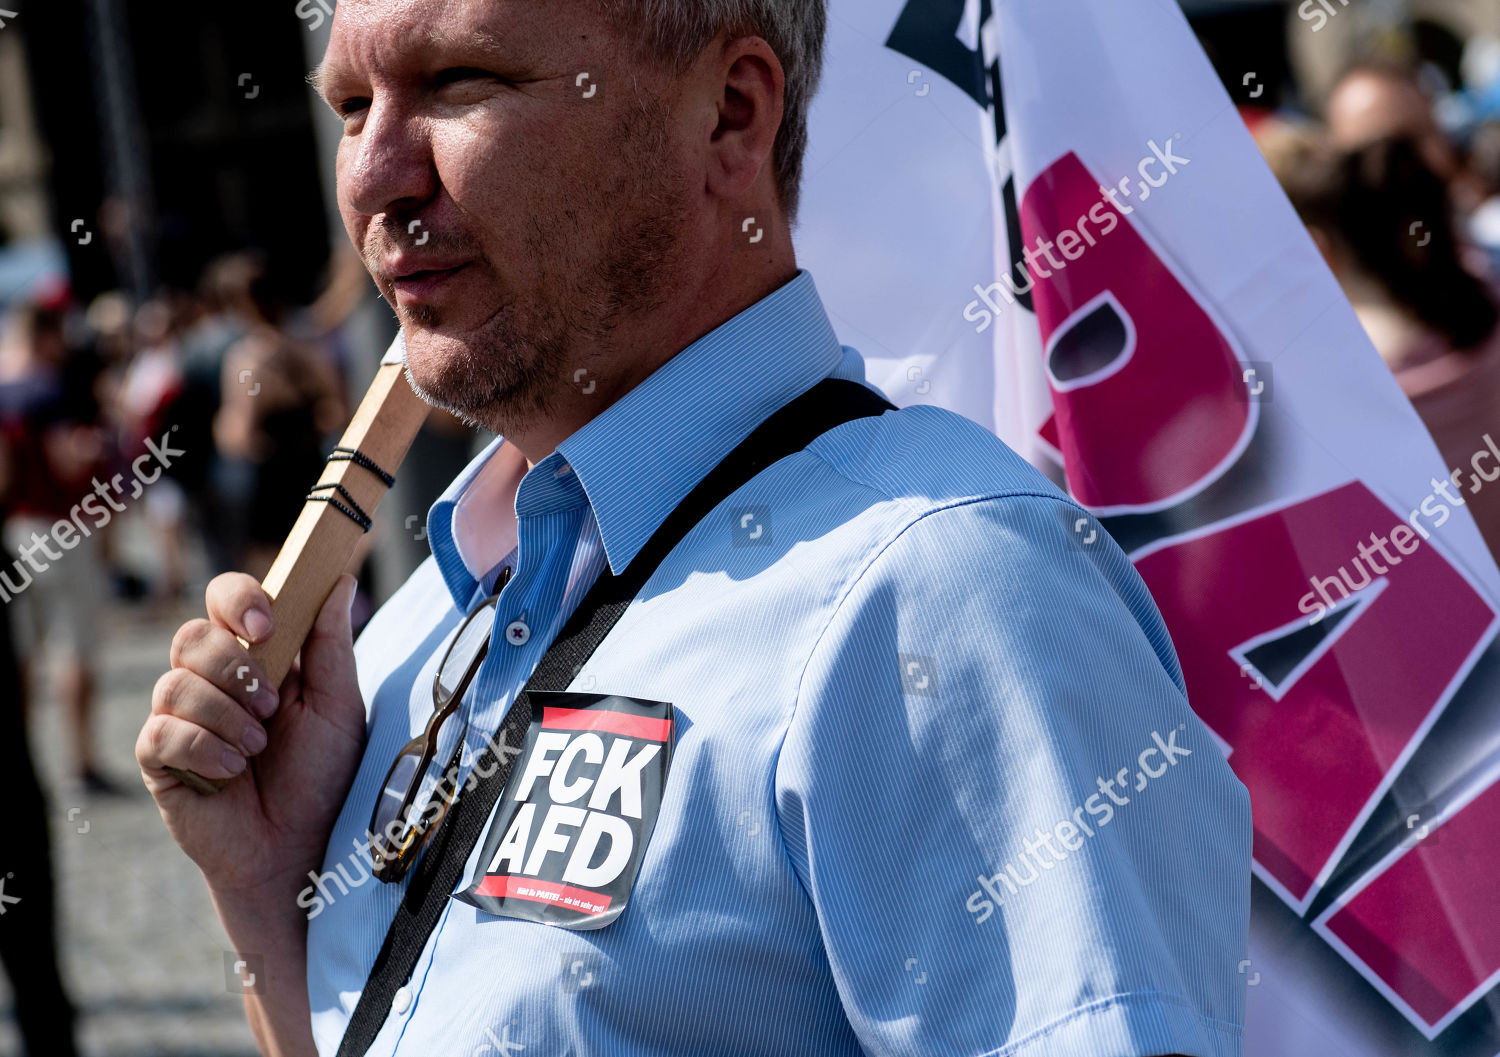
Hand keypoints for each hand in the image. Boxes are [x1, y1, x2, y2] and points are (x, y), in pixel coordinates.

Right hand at [138, 572, 367, 895]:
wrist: (298, 849)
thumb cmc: (323, 777)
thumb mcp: (339, 707)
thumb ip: (331, 645)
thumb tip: (339, 580)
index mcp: (257, 658)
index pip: (226, 599)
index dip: (238, 599)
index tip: (265, 627)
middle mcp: (212, 681)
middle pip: (191, 635)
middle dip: (233, 668)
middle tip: (269, 706)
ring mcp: (181, 718)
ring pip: (174, 683)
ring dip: (226, 717)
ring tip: (257, 750)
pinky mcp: (159, 760)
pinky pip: (161, 732)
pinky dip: (204, 750)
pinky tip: (230, 773)